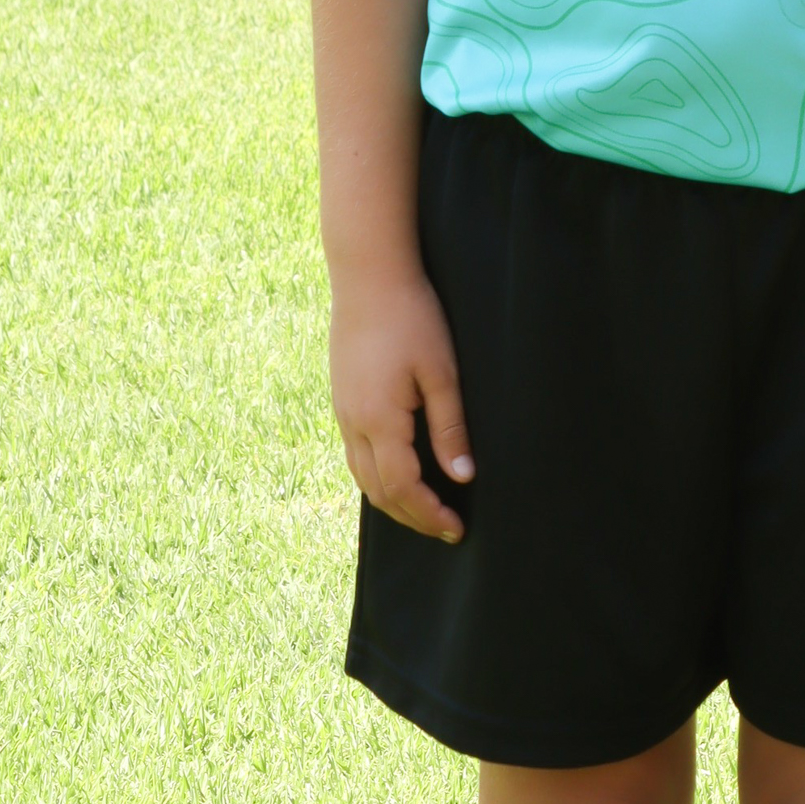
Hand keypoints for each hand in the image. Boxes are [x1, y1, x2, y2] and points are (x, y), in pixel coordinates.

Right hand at [330, 267, 474, 542]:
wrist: (369, 274)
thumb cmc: (412, 317)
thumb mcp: (441, 373)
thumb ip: (450, 428)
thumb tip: (462, 477)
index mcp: (379, 420)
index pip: (402, 488)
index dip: (429, 514)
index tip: (456, 529)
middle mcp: (353, 423)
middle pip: (377, 491)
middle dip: (411, 516)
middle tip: (445, 527)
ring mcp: (342, 410)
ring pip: (361, 475)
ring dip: (391, 500)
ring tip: (424, 508)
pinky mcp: (341, 397)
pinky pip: (354, 453)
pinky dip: (376, 475)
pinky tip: (398, 471)